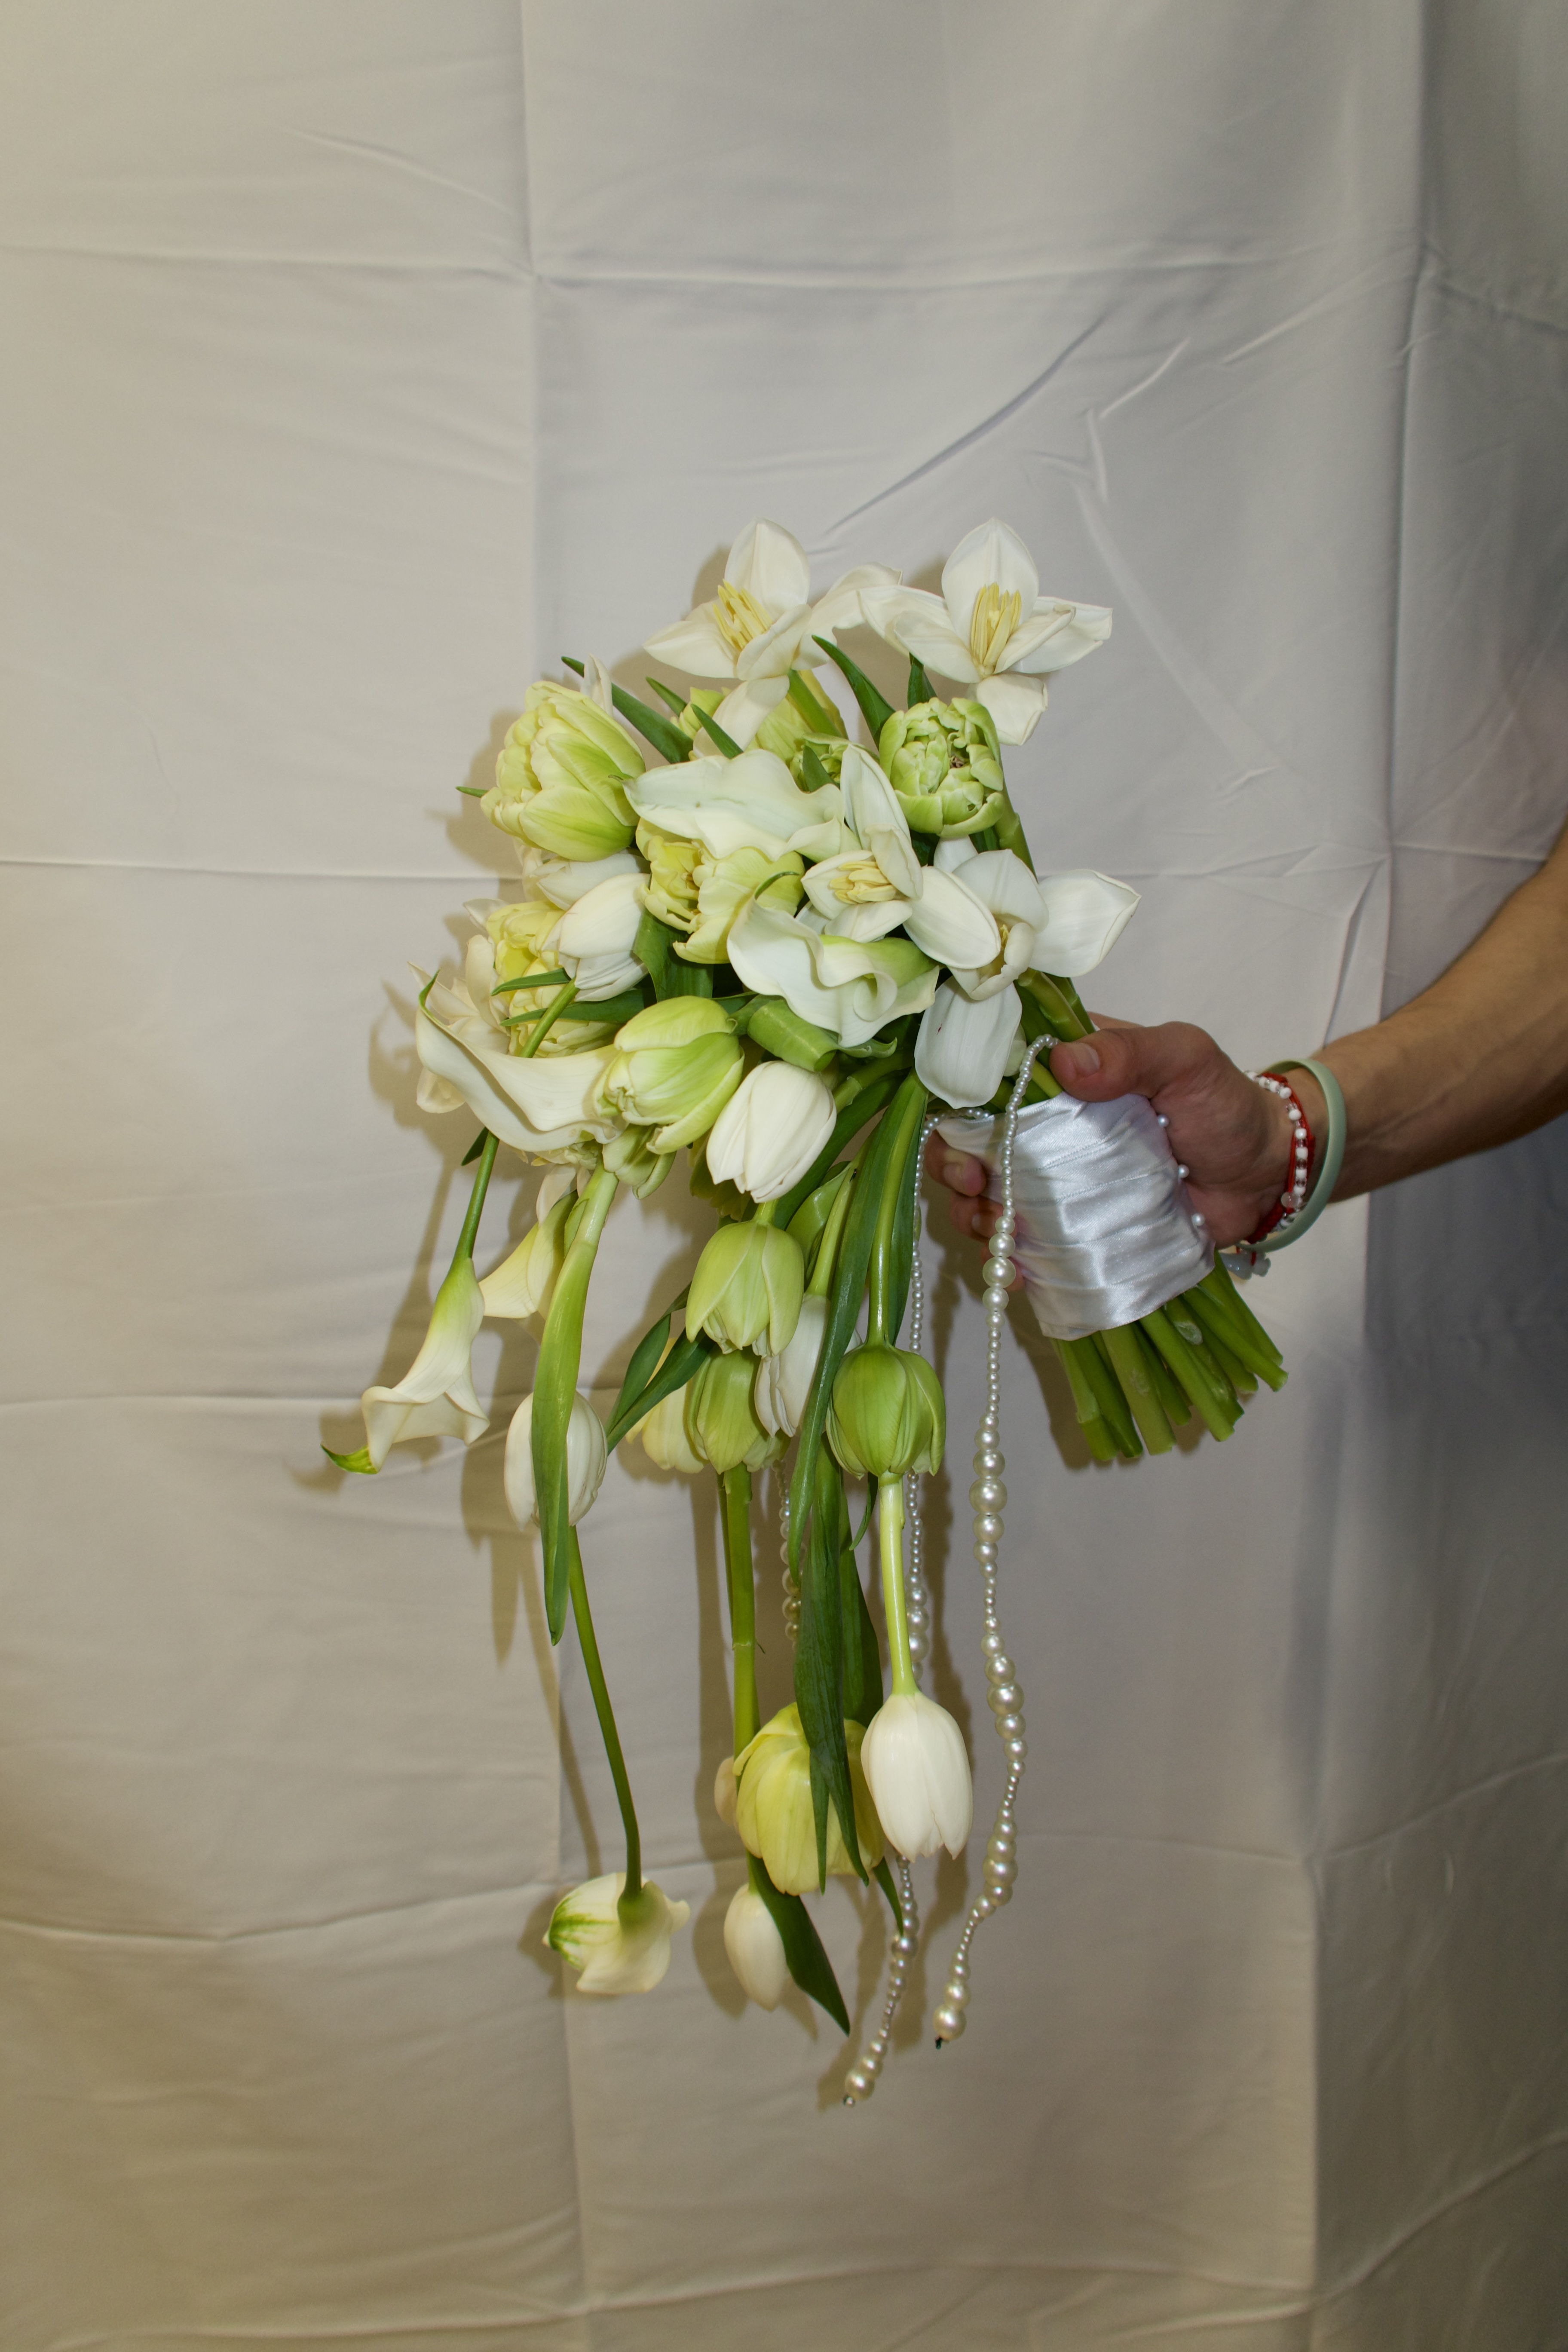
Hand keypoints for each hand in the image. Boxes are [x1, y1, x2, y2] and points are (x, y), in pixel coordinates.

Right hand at [927, 1016, 1310, 1253]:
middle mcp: (1047, 1123)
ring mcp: (1056, 1178)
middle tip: (972, 1180)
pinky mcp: (1072, 1226)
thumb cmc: (1224, 1105)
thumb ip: (1132, 1051)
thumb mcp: (1185, 1058)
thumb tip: (1067, 1062)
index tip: (962, 1125)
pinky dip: (1006, 1260)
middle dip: (952, 1162)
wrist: (1263, 1175)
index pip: (989, 1074)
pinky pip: (1024, 1243)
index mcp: (1064, 1070)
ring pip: (988, 1193)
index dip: (959, 1098)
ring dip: (974, 1212)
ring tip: (992, 1227)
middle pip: (972, 1139)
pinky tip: (1009, 1274)